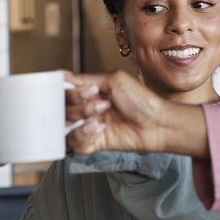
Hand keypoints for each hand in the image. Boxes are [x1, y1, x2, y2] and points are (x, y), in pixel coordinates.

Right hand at [66, 72, 208, 157]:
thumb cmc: (141, 100)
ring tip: (101, 115)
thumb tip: (61, 75)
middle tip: (101, 102)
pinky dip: (83, 134)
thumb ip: (85, 79)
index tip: (86, 90)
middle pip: (62, 108)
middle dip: (79, 104)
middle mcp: (85, 109)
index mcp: (89, 93)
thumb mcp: (114, 80)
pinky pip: (74, 143)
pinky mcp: (92, 144)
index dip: (70, 92)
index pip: (64, 92)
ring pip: (65, 125)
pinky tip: (98, 129)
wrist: (157, 123)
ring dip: (82, 117)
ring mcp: (88, 127)